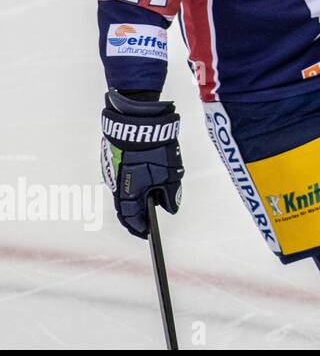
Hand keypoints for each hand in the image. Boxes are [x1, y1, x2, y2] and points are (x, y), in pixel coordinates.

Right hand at [100, 90, 182, 238]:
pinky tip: (139, 185)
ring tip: (144, 206)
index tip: (147, 233)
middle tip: (144, 224)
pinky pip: (121, 179)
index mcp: (128, 192)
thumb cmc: (155, 149)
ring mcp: (112, 172)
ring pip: (121, 193)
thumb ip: (171, 193)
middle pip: (124, 208)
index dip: (139, 227)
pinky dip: (130, 186)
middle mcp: (116, 185)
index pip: (131, 218)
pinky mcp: (112, 160)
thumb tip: (171, 208)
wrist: (137, 121)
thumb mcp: (170, 173)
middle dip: (133, 218)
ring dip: (132, 201)